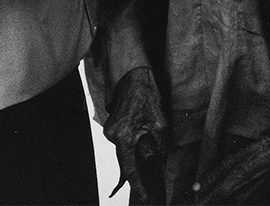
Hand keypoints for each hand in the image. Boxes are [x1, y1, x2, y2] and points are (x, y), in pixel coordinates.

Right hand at [103, 67, 167, 204]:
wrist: (133, 75)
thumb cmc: (147, 95)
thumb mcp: (159, 122)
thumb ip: (158, 146)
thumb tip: (158, 162)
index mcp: (124, 136)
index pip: (130, 169)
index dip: (137, 185)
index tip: (143, 198)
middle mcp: (113, 135)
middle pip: (126, 162)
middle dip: (138, 170)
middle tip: (150, 182)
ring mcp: (109, 130)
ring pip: (124, 151)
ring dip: (136, 154)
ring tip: (149, 149)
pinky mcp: (111, 126)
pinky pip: (122, 142)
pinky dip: (131, 145)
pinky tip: (141, 139)